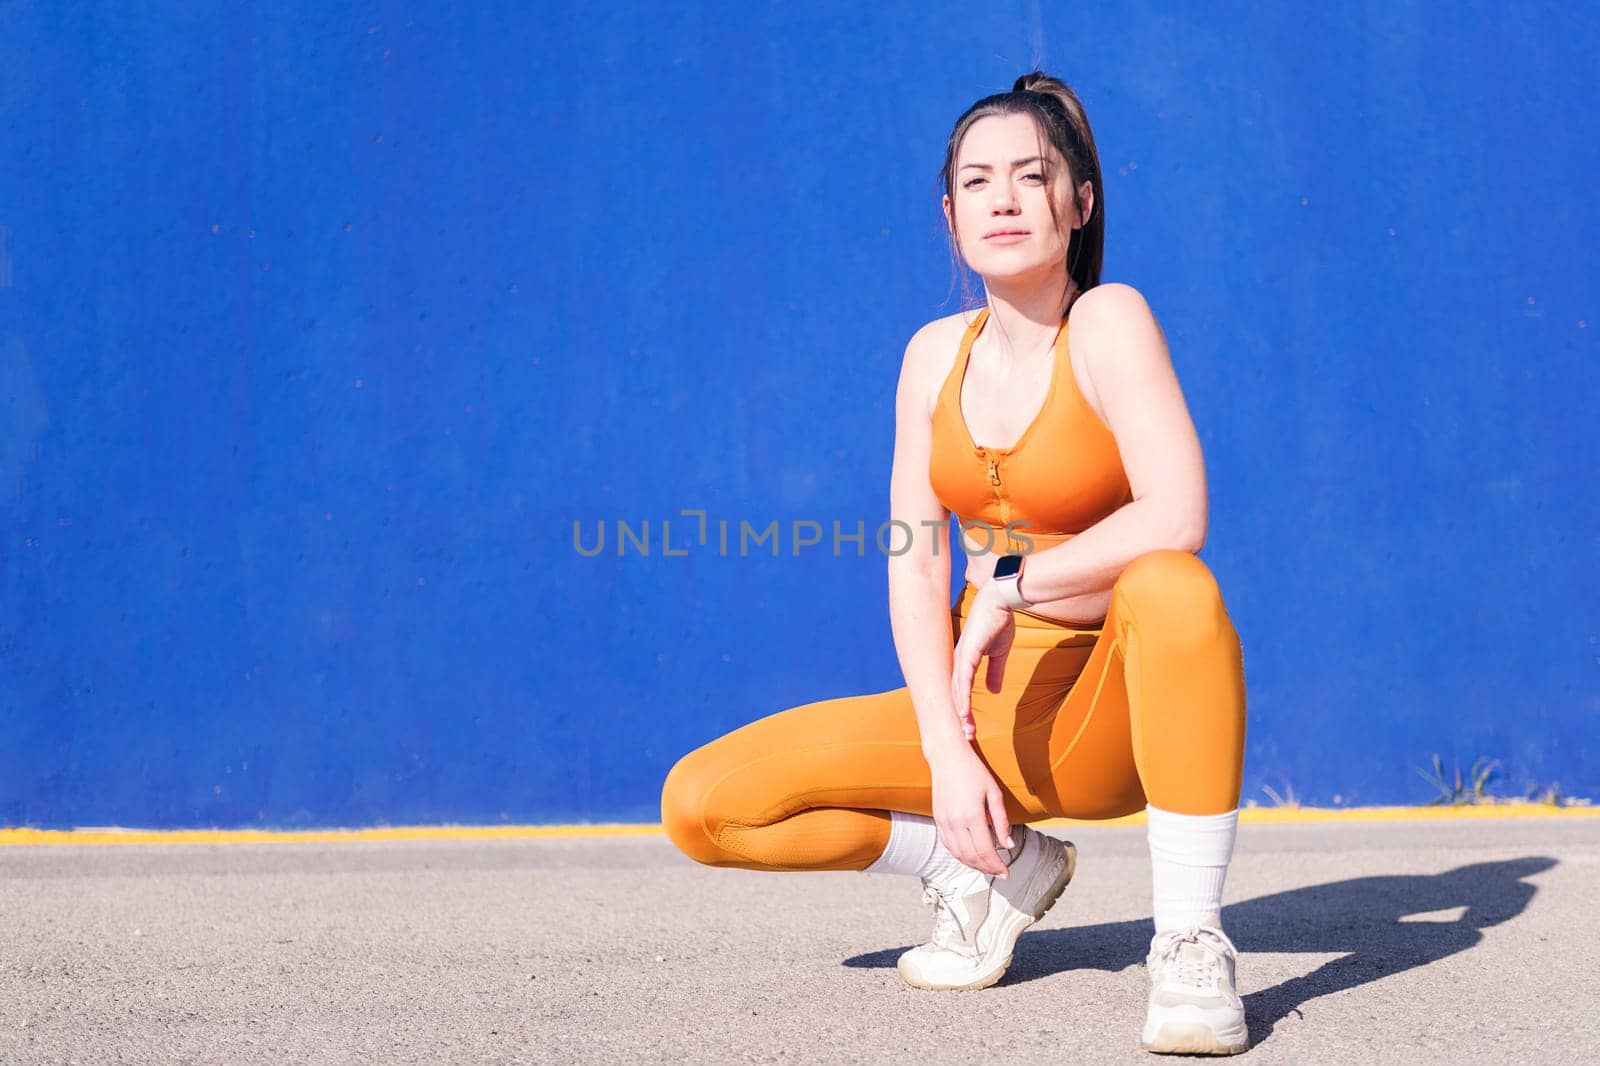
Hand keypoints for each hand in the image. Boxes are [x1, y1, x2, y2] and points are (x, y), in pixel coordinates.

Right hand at [929, 745, 1014, 877]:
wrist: (946, 756)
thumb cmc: (973, 771)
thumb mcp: (994, 793)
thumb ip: (1001, 821)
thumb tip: (1008, 845)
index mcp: (972, 815)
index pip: (985, 851)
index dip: (996, 865)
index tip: (1006, 872)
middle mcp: (955, 821)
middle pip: (971, 856)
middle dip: (987, 868)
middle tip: (999, 873)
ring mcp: (943, 821)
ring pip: (958, 854)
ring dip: (973, 865)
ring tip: (987, 867)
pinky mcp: (937, 819)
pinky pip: (948, 845)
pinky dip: (960, 855)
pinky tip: (970, 856)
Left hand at [949, 583, 1016, 739]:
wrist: (1001, 600)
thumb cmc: (998, 622)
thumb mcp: (999, 652)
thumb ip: (995, 672)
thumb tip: (994, 692)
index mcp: (964, 661)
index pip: (961, 690)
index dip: (964, 709)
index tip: (970, 728)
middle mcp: (958, 661)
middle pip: (955, 694)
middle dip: (960, 717)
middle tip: (967, 738)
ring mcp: (961, 657)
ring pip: (957, 691)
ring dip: (962, 713)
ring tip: (967, 732)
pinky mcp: (967, 652)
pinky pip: (963, 679)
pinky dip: (961, 696)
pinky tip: (962, 712)